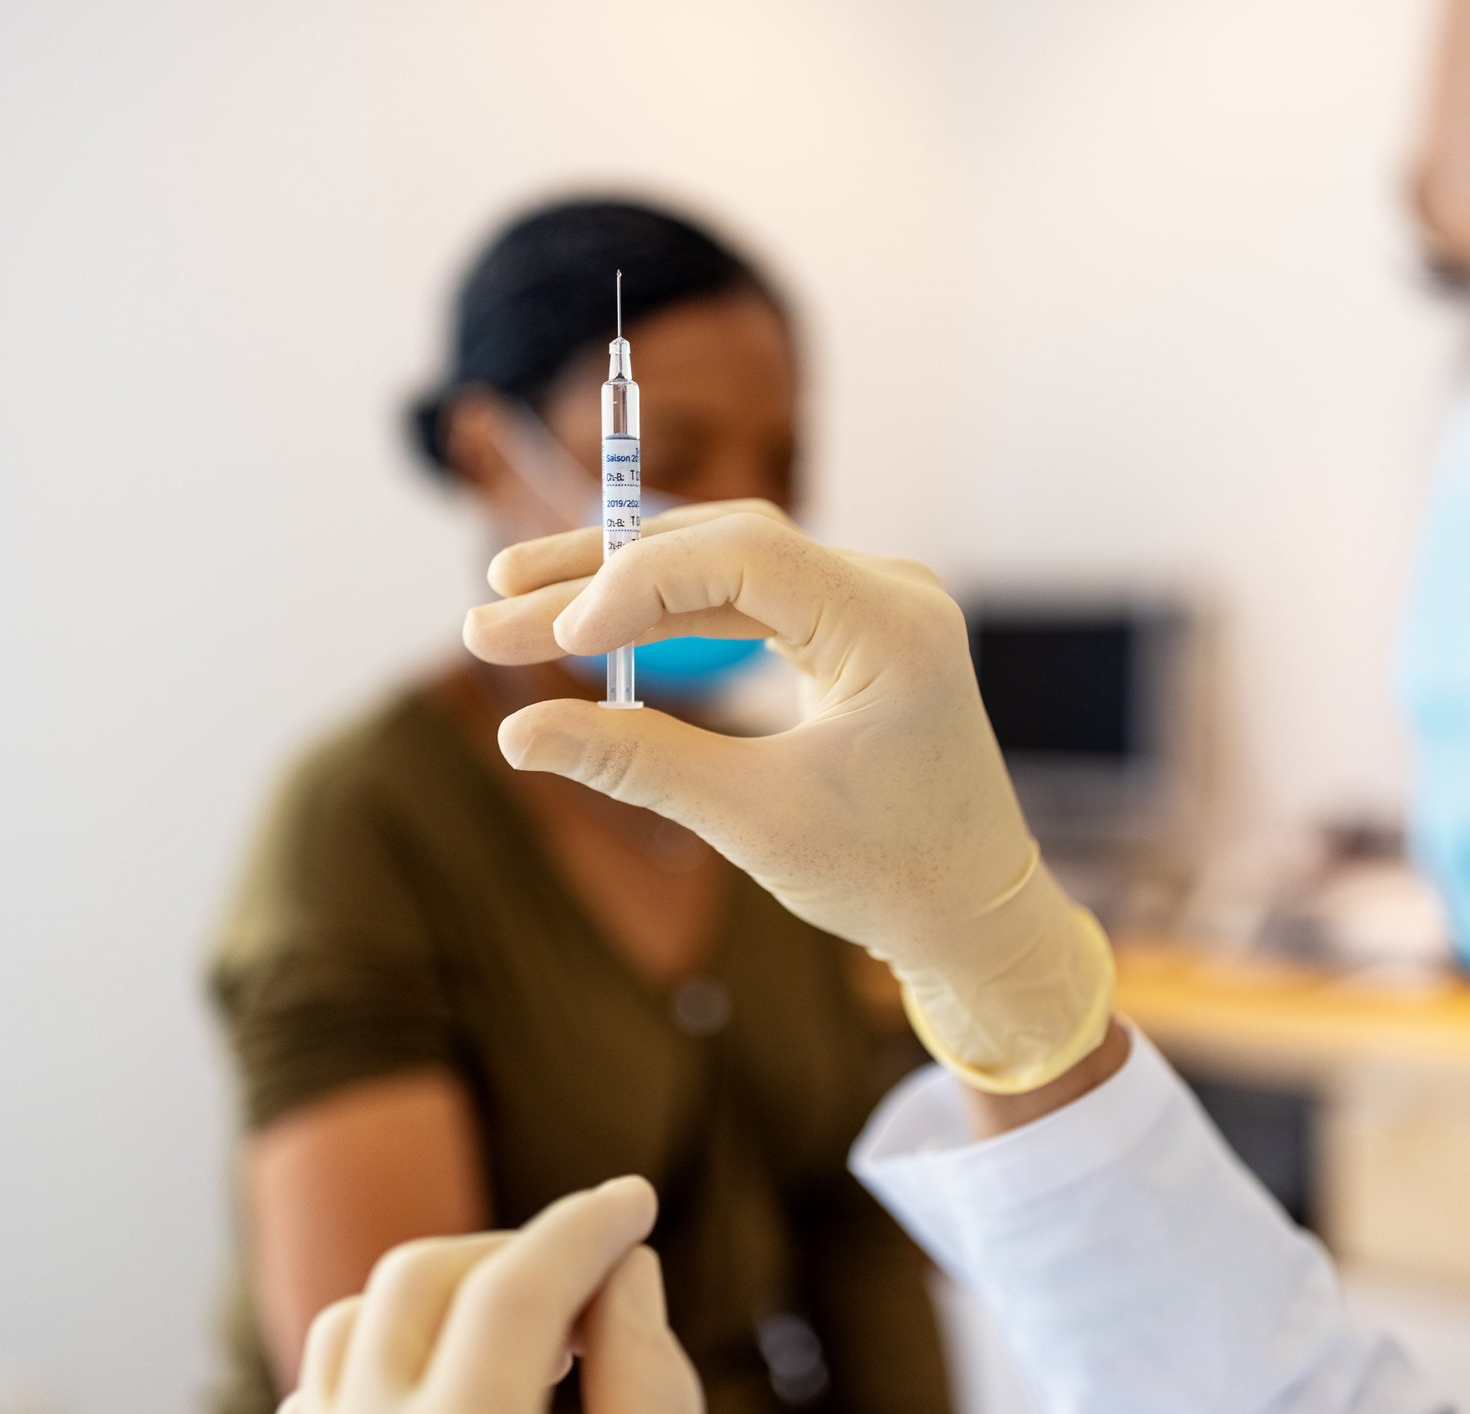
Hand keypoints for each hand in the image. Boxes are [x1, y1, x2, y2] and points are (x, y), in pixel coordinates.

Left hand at [281, 1176, 700, 1413]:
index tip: (636, 1198)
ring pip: (354, 1322)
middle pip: (422, 1281)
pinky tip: (454, 1391)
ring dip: (443, 1301)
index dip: (586, 1228)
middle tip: (592, 1287)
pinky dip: (386, 1361)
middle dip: (516, 1253)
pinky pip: (320, 1387)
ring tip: (527, 1344)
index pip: (516, 1291)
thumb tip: (625, 1266)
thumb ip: (646, 1382)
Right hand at [463, 501, 1113, 1092]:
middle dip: (601, 576)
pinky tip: (591, 629)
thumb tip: (516, 735)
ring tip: (515, 610)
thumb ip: (637, 762)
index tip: (554, 639)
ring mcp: (874, 605)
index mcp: (892, 627)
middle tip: (492, 606)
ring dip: (623, 588)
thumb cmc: (889, 877)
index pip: (744, 555)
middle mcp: (891, 593)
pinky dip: (670, 614)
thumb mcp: (754, 820)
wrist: (976, 916)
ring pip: (726, 564)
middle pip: (723, 544)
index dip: (634, 582)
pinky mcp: (852, 630)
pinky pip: (748, 596)